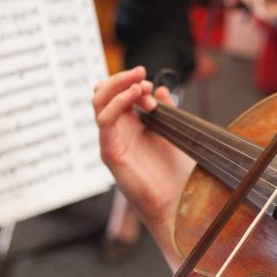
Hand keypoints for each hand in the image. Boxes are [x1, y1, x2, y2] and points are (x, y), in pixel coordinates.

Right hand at [92, 66, 194, 235]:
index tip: (150, 81)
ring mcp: (112, 142)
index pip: (117, 94)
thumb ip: (166, 110)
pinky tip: (134, 97)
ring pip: (99, 103)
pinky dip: (117, 104)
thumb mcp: (174, 132)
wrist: (178, 203)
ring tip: (139, 83)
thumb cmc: (177, 174)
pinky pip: (105, 122)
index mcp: (131, 126)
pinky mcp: (110, 153)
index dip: (131, 82)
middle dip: (120, 79)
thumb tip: (161, 88)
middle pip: (103, 94)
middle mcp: (118, 132)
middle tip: (141, 73)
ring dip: (117, 87)